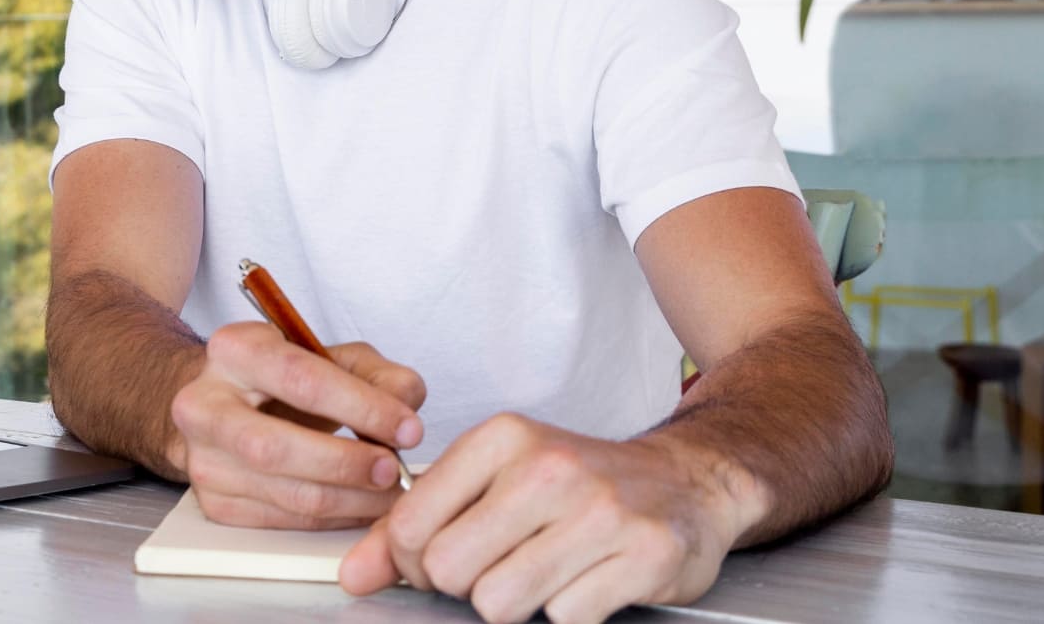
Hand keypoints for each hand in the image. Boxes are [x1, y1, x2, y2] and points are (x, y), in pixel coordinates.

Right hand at [168, 321, 425, 529]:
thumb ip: (377, 373)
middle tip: (393, 469)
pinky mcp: (214, 503)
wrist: (223, 405)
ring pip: (284, 493)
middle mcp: (203, 405)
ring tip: (390, 492)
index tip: (407, 428)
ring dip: (349, 499)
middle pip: (277, 448)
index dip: (361, 407)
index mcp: (233, 351)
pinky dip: (332, 518)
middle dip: (346, 463)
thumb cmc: (282, 379)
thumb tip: (406, 406)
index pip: (301, 380)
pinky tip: (360, 504)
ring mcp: (203, 460)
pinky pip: (284, 520)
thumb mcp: (331, 356)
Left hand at [338, 413, 752, 623]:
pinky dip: (571, 611)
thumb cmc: (580, 483)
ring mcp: (601, 512)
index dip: (415, 561)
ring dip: (519, 602)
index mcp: (505, 438)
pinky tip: (591, 579)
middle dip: (468, 584)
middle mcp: (550, 467)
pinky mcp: (644, 556)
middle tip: (505, 564)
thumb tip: (355, 574)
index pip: (412, 525)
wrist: (687, 480)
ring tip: (548, 571)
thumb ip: (415, 526)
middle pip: (450, 570)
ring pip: (499, 604)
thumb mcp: (494, 481)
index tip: (443, 556)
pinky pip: (565, 618)